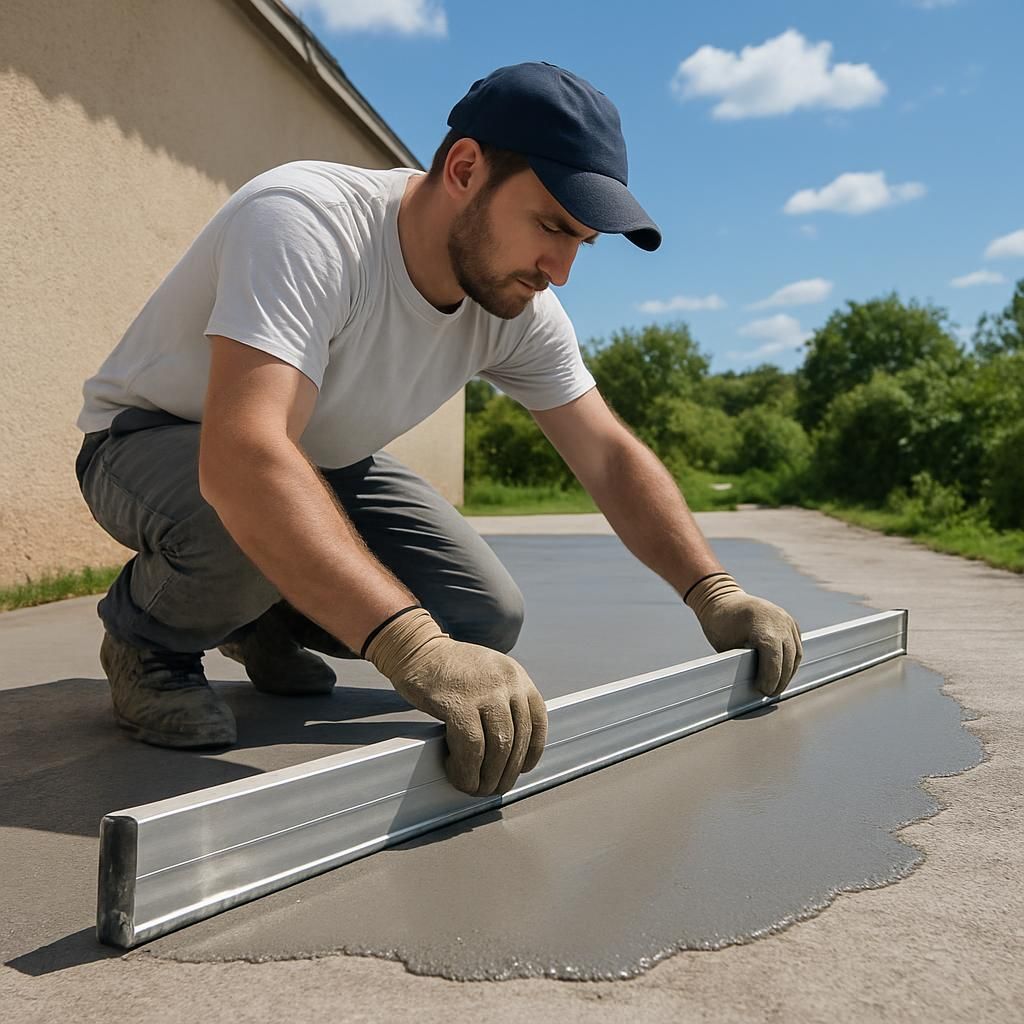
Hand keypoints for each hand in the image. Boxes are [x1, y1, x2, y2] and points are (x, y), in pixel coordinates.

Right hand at [364, 608, 547, 795]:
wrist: (416, 649)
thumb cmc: (449, 668)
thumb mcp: (489, 674)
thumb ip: (503, 700)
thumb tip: (509, 747)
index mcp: (516, 675)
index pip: (536, 720)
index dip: (531, 751)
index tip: (521, 768)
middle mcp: (506, 682)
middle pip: (516, 738)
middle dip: (506, 772)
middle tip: (493, 788)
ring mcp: (484, 692)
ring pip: (498, 747)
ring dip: (488, 776)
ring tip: (475, 787)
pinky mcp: (458, 703)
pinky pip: (471, 747)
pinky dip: (466, 769)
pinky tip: (457, 774)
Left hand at [685, 573, 802, 697]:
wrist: (723, 598)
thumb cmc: (720, 622)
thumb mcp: (726, 645)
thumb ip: (742, 663)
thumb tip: (754, 686)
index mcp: (762, 623)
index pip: (774, 656)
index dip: (771, 677)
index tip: (764, 690)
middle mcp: (779, 619)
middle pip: (788, 657)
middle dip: (781, 679)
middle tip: (770, 693)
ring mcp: (786, 619)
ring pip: (795, 653)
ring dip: (788, 671)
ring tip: (776, 686)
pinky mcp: (790, 622)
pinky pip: (796, 645)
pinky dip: (790, 660)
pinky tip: (781, 672)